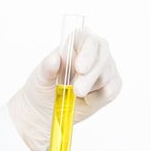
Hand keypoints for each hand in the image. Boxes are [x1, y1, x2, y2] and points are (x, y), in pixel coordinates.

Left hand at [8, 31, 121, 150]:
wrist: (44, 110)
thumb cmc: (42, 87)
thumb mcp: (39, 78)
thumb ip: (47, 68)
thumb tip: (54, 59)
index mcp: (76, 43)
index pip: (88, 39)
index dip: (87, 52)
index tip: (79, 68)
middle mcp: (94, 52)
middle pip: (102, 57)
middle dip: (90, 76)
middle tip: (77, 91)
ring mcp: (104, 69)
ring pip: (107, 75)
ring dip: (91, 87)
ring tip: (74, 94)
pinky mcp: (111, 86)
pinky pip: (111, 90)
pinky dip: (98, 98)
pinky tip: (86, 100)